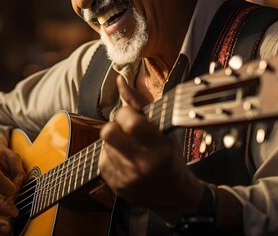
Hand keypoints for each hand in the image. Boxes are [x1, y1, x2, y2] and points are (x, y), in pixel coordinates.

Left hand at [98, 76, 203, 221]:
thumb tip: (119, 80)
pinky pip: (102, 160)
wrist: (175, 198)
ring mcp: (128, 177)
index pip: (130, 120)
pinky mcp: (116, 186)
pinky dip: (111, 156)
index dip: (125, 113)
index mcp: (158, 147)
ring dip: (113, 142)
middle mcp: (143, 164)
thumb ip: (138, 104)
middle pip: (108, 133)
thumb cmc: (170, 157)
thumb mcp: (163, 130)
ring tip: (129, 147)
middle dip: (113, 126)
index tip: (131, 116)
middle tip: (124, 130)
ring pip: (104, 146)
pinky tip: (125, 160)